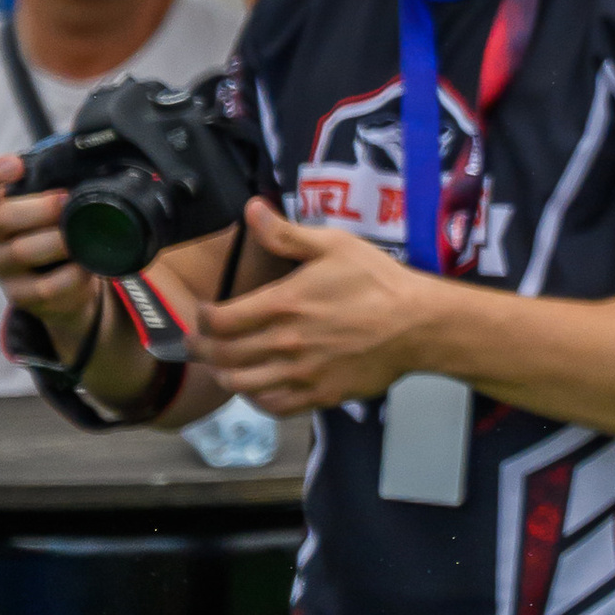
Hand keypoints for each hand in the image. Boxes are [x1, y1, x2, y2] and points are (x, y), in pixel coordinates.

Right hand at [0, 153, 95, 345]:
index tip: (17, 164)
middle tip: (69, 202)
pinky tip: (85, 265)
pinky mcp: (19, 296)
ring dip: (57, 240)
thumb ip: (56, 185)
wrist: (70, 282)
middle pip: (0, 217)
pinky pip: (45, 286)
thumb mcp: (53, 205)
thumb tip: (86, 163)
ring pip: (22, 251)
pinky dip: (71, 274)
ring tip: (82, 234)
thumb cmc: (57, 230)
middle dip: (41, 208)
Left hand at [192, 200, 442, 412]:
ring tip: (219, 367)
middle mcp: (286, 343)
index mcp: (284, 304)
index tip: (203, 314)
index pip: (221, 320)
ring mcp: (302, 373)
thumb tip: (251, 209)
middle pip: (223, 355)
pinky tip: (255, 387)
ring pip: (242, 384)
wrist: (419, 325)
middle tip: (195, 344)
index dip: (203, 318)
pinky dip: (255, 398)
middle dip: (201, 349)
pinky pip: (274, 405)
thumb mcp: (333, 245)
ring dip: (223, 376)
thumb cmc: (378, 281)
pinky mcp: (320, 394)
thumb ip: (286, 233)